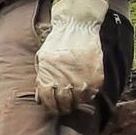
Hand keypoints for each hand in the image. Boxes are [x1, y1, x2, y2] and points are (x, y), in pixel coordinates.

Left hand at [35, 0, 107, 115]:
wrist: (76, 26)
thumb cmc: (57, 42)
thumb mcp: (42, 60)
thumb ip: (41, 78)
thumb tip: (40, 98)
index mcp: (48, 79)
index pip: (48, 102)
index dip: (50, 106)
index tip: (53, 107)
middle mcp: (65, 83)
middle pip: (64, 105)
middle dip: (62, 107)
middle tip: (64, 106)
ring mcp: (81, 82)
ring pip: (78, 102)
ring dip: (75, 102)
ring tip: (74, 98)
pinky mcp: (96, 78)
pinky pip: (92, 94)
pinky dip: (87, 95)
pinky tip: (84, 90)